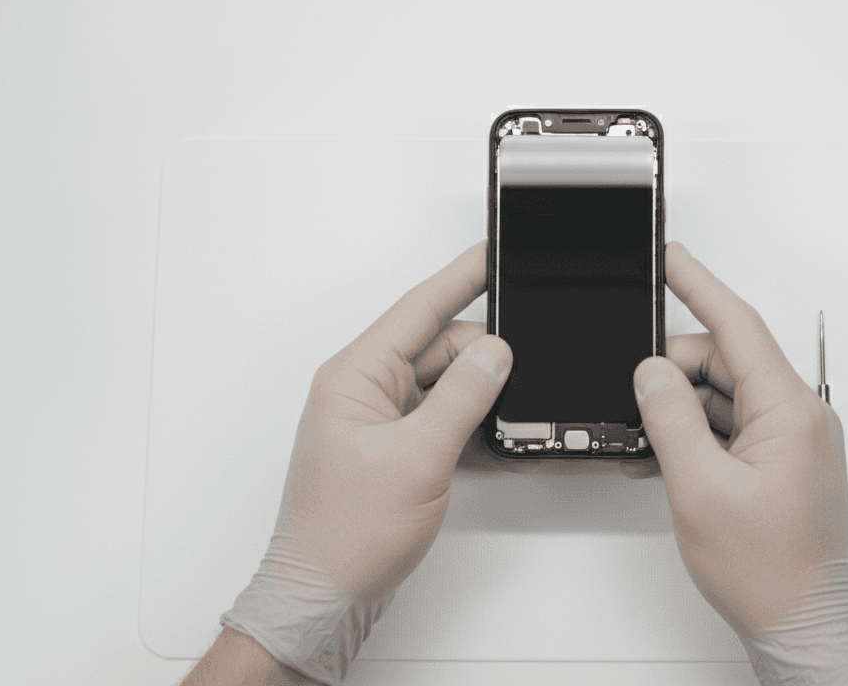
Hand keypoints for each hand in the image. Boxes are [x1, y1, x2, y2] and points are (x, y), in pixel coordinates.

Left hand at [219, 241, 511, 685]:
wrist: (323, 596)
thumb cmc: (346, 536)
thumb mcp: (419, 458)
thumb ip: (463, 397)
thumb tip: (495, 351)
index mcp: (354, 377)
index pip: (418, 308)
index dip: (462, 277)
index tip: (494, 251)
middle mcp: (361, 390)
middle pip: (437, 345)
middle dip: (482, 354)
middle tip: (525, 367)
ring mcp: (375, 419)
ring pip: (442, 382)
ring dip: (476, 394)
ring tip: (507, 413)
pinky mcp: (390, 446)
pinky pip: (438, 415)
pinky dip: (467, 423)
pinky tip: (492, 439)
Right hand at [633, 242, 847, 685]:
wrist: (803, 625)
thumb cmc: (769, 572)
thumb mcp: (700, 489)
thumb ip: (670, 420)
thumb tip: (651, 373)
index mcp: (791, 411)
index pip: (738, 325)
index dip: (698, 285)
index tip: (670, 257)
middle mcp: (800, 417)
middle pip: (726, 360)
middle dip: (674, 368)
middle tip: (631, 391)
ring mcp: (793, 440)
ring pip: (726, 394)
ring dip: (683, 406)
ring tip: (647, 435)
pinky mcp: (783, 462)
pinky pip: (734, 424)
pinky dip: (698, 431)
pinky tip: (668, 452)